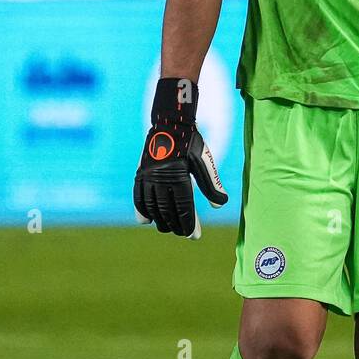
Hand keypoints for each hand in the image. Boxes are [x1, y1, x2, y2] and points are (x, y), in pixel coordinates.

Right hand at [134, 78, 227, 238]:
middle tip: (184, 233)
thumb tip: (219, 206)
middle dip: (176, 225)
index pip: (184, 208)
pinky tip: (146, 220)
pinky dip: (141, 210)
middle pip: (167, 211)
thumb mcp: (204, 161)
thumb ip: (211, 185)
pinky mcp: (139, 173)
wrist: (170, 122)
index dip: (189, 224)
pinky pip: (138, 197)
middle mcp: (160, 178)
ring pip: (152, 207)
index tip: (193, 235)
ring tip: (169, 228)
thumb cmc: (190, 142)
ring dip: (160, 220)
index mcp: (179, 176)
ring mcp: (147, 177)